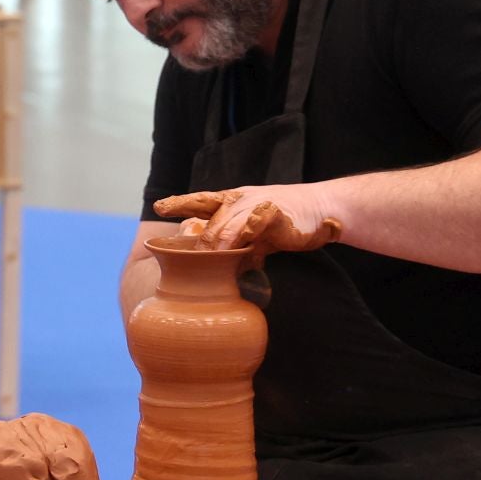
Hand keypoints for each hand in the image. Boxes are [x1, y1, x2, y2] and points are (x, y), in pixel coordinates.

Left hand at [154, 186, 341, 263]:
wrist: (321, 209)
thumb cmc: (282, 222)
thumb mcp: (252, 236)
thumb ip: (233, 251)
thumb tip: (214, 278)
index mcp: (229, 202)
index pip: (200, 202)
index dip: (179, 204)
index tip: (159, 208)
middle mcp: (239, 201)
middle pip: (211, 220)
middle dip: (201, 242)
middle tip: (191, 261)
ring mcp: (257, 205)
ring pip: (230, 223)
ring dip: (220, 241)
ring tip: (212, 255)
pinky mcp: (277, 214)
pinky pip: (260, 220)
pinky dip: (252, 227)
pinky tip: (246, 237)